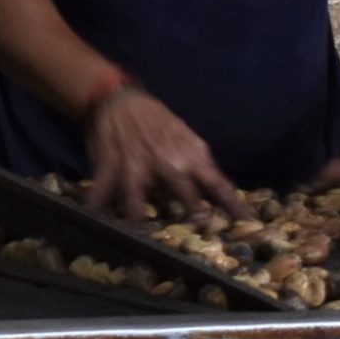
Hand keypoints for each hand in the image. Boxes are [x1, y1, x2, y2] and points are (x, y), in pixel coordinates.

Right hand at [85, 88, 246, 219]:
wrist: (123, 101)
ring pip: (139, 201)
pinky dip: (96, 208)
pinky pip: (102, 193)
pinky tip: (94, 221)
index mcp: (191, 156)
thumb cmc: (158, 122)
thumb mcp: (186, 139)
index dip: (232, 205)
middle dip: (194, 216)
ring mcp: (137, 167)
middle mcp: (167, 164)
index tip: (245, 223)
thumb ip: (200, 165)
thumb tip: (218, 193)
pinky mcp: (110, 167)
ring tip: (143, 237)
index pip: (218, 184)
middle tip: (199, 233)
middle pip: (186, 197)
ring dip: (140, 219)